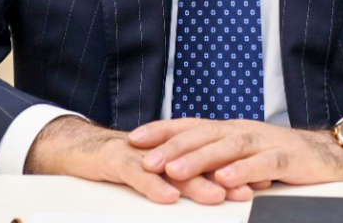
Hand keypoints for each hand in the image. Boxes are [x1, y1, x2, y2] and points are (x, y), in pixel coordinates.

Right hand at [24, 116, 251, 204]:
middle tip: (247, 188)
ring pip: (171, 167)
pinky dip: (153, 186)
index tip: (260, 180)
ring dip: (195, 182)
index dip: (235, 168)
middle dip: (224, 175)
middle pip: (197, 161)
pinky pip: (137, 174)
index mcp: (174, 149)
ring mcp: (139, 153)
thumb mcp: (158, 172)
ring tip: (216, 195)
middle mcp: (161, 148)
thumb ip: (184, 178)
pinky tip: (168, 196)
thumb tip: (219, 189)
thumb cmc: (124, 161)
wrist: (82, 149)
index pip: (210, 157)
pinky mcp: (116, 159)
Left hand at [128, 118, 342, 190]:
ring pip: (228, 146)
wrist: (329, 157)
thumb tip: (177, 165)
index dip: (163, 130)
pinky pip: (263, 163)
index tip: (134, 138)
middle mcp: (244, 131)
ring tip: (174, 170)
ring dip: (199, 158)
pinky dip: (243, 171)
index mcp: (231, 130)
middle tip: (145, 159)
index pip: (191, 126)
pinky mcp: (287, 158)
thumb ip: (216, 158)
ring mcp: (266, 142)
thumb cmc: (281, 158)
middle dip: (172, 146)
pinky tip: (225, 180)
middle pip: (204, 134)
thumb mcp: (243, 157)